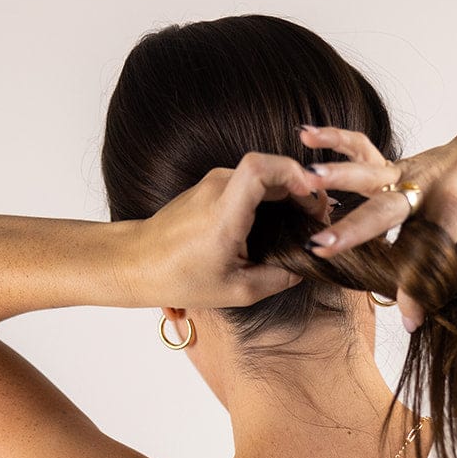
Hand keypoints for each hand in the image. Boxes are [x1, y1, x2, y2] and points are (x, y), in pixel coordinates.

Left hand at [121, 151, 327, 310]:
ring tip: (304, 219)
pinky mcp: (211, 187)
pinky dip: (271, 195)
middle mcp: (218, 187)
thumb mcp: (237, 290)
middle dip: (301, 186)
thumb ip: (278, 278)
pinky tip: (281, 220)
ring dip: (287, 191)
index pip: (260, 168)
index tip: (314, 196)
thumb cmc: (180, 278)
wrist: (138, 262)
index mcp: (223, 212)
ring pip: (262, 174)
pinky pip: (248, 182)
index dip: (293, 174)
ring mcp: (213, 183)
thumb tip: (305, 268)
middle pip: (270, 167)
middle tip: (318, 216)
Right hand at [299, 119, 456, 327]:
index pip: (431, 252)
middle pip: (387, 210)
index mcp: (455, 205)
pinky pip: (362, 149)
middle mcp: (426, 184)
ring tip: (305, 181)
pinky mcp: (397, 162)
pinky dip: (334, 140)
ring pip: (368, 175)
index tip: (410, 319)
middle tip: (325, 248)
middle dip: (355, 231)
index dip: (420, 288)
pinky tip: (306, 135)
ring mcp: (409, 169)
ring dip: (335, 180)